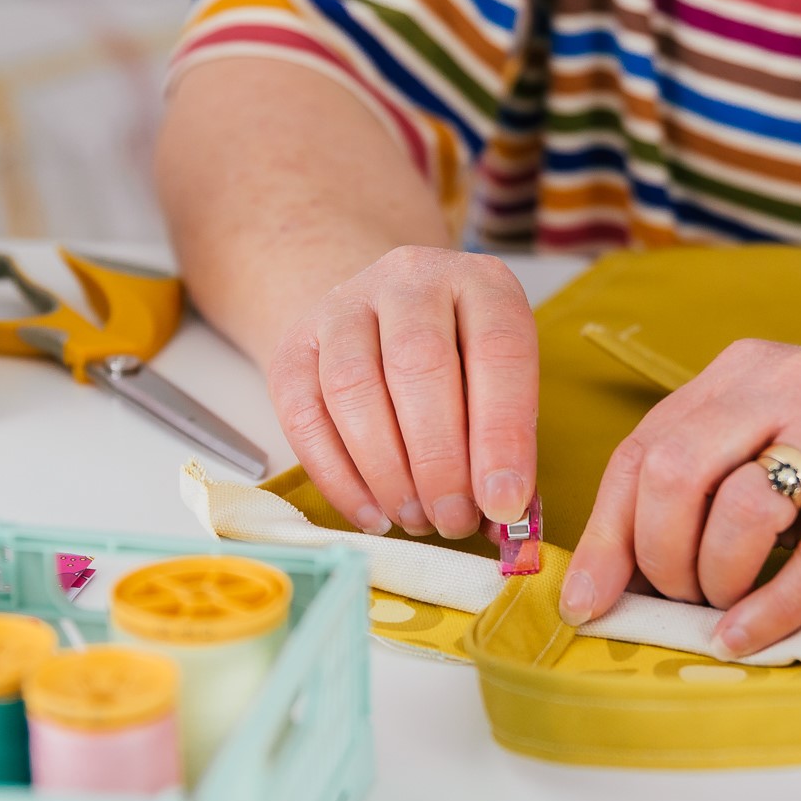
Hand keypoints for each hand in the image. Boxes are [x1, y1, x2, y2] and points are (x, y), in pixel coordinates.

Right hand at [268, 246, 537, 538]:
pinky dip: (337, 476)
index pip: (499, 350)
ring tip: (415, 518)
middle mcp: (411, 279)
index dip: (503, 434)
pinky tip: (371, 513)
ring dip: (386, 471)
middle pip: (419, 365)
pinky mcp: (294, 344)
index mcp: (481, 283)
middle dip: (439, 460)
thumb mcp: (498, 386)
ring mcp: (344, 305)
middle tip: (453, 521)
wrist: (381, 320)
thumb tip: (501, 516)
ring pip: (353, 387)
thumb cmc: (458, 367)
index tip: (503, 502)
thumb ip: (506, 446)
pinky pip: (302, 414)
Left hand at [560, 340, 800, 656]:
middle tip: (680, 600)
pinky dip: (771, 611)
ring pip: (741, 510)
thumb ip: (699, 492)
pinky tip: (745, 638)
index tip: (587, 601)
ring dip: (716, 582)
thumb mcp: (772, 454)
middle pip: (676, 472)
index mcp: (744, 371)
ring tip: (727, 608)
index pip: (643, 449)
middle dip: (660, 557)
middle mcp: (791, 382)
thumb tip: (606, 580)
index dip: (608, 535)